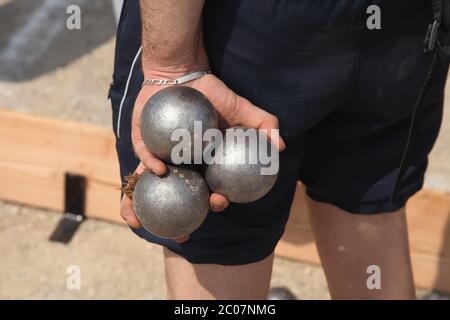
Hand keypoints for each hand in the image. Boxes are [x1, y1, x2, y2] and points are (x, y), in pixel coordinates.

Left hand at [120, 71, 285, 241]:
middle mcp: (182, 164)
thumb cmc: (213, 93)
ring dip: (144, 207)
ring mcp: (160, 155)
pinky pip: (144, 158)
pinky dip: (149, 165)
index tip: (221, 202)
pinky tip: (158, 170)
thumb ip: (263, 125)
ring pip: (152, 186)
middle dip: (179, 219)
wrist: (183, 72)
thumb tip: (280, 146)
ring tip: (142, 223)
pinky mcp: (141, 143)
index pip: (209, 188)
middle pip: (180, 196)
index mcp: (204, 162)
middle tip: (182, 230)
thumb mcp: (243, 108)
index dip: (215, 201)